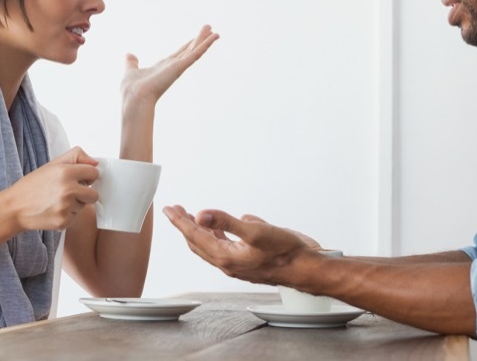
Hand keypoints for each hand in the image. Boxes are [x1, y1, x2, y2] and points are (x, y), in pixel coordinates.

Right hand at [4, 147, 99, 231]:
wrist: (14, 208)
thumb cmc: (33, 186)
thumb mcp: (52, 164)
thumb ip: (76, 156)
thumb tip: (95, 162)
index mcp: (66, 172)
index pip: (94, 172)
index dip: (87, 176)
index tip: (80, 179)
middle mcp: (68, 190)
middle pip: (94, 194)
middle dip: (85, 193)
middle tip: (69, 192)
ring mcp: (66, 207)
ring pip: (84, 206)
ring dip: (75, 204)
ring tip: (57, 201)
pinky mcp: (63, 221)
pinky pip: (76, 217)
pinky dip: (67, 215)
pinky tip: (54, 210)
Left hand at [121, 25, 218, 105]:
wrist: (135, 97)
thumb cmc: (132, 89)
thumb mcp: (131, 70)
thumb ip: (132, 63)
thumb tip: (128, 56)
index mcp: (164, 66)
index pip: (179, 53)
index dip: (188, 45)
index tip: (196, 37)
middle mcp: (173, 66)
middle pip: (190, 49)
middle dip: (200, 39)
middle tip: (209, 29)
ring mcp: (178, 67)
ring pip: (195, 51)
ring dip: (205, 40)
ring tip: (215, 32)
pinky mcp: (180, 67)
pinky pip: (196, 54)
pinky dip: (205, 45)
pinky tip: (213, 37)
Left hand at [162, 205, 312, 284]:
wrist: (306, 269)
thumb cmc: (286, 253)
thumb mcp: (256, 232)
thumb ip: (227, 223)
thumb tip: (201, 215)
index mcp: (226, 256)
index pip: (195, 236)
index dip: (180, 221)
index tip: (169, 209)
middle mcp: (228, 262)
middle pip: (198, 242)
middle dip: (185, 226)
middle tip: (176, 211)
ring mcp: (238, 263)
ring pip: (211, 247)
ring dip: (200, 232)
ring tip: (193, 219)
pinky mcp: (248, 261)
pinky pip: (226, 248)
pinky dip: (218, 236)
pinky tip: (223, 229)